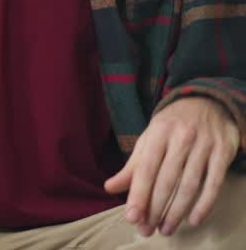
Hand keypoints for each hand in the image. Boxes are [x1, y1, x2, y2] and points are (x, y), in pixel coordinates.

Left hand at [104, 97, 240, 235]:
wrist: (207, 102)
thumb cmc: (171, 126)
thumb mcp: (149, 139)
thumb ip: (132, 166)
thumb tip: (110, 188)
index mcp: (158, 133)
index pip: (146, 169)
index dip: (139, 194)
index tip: (132, 217)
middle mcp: (181, 138)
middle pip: (167, 180)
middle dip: (156, 208)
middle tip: (148, 230)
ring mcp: (204, 145)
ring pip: (190, 185)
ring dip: (177, 211)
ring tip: (167, 229)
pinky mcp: (224, 152)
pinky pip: (214, 183)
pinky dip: (205, 204)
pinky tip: (194, 219)